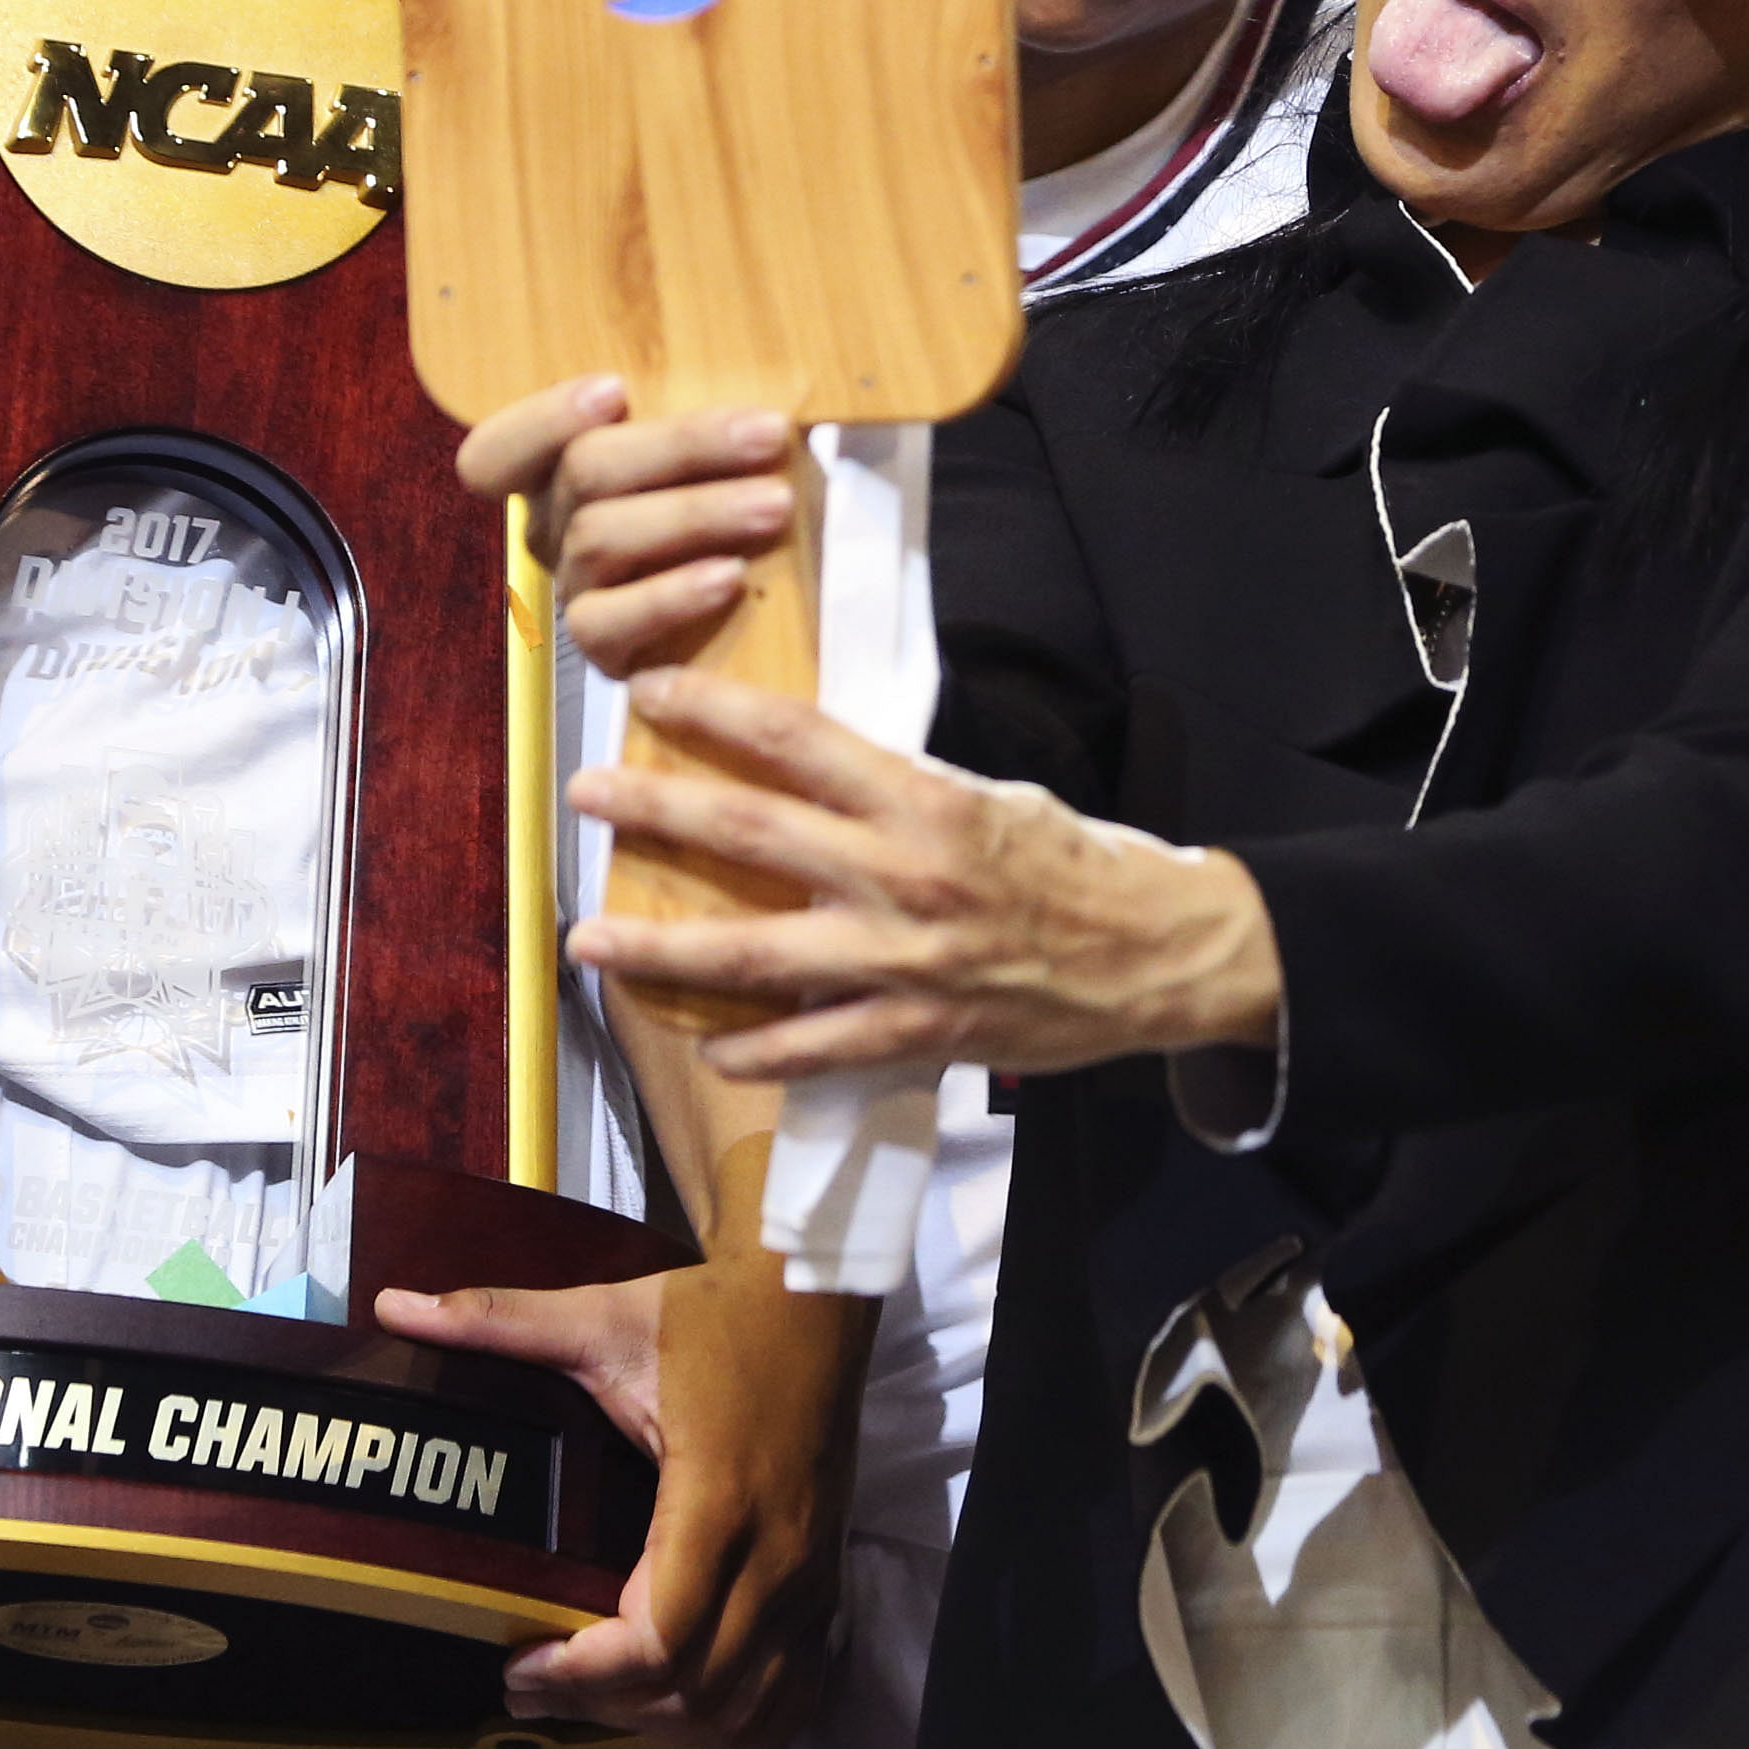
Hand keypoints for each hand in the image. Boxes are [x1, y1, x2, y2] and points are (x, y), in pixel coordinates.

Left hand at [378, 1258, 863, 1748]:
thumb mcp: (605, 1317)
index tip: (520, 1661)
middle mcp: (774, 1556)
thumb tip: (395, 1305)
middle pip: (692, 1690)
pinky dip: (736, 1720)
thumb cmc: (716, 1317)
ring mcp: (809, 1578)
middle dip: (603, 1704)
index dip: (583, 1673)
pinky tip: (681, 1702)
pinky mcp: (826, 1583)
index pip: (657, 1639)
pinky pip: (791, 1693)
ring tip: (596, 1694)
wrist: (818, 1298)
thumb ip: (499, 1321)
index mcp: (716, 1500)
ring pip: (743, 1707)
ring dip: (666, 1720)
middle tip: (533, 1681)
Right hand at [456, 377, 807, 674]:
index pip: (497, 453)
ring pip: (599, 537)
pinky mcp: (605, 649)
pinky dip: (671, 594)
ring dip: (695, 512)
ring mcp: (577, 590)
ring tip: (776, 504)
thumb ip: (709, 408)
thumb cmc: (750, 501)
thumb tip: (752, 373)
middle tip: (767, 433)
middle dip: (683, 444)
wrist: (781, 625)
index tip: (615, 390)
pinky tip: (732, 576)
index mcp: (564, 473)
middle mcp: (557, 530)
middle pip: (584, 470)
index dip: (540, 419)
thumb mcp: (726, 451)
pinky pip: (609, 621)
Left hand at [566, 665, 1283, 1078]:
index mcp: (928, 801)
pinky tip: (710, 1048)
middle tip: (585, 794)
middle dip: (656, 810)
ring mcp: (905, 962)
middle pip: (752, 834)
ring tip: (591, 941)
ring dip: (661, 950)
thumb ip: (904, 793)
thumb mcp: (993, 800)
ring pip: (755, 956)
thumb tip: (813, 776)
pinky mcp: (918, 1031)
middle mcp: (906, 876)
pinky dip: (754, 1052)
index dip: (716, 713)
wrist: (1162, 954)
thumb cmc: (1081, 865)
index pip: (799, 741)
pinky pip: (812, 1049)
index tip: (651, 695)